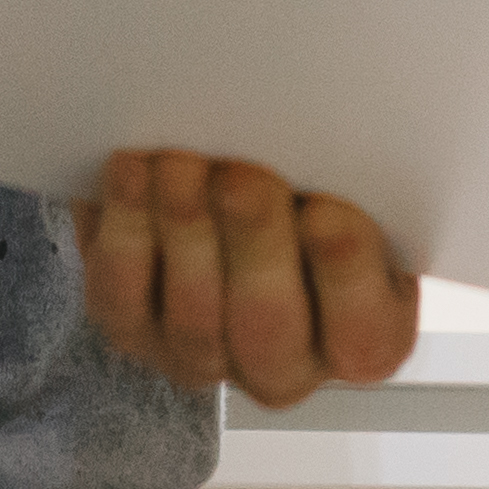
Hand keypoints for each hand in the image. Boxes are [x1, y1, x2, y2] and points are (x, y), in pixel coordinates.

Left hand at [75, 150, 417, 407]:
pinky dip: (125, 228)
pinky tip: (133, 168)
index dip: (345, 274)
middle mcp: (283, 365)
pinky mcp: (134, 329)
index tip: (327, 207)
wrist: (236, 185)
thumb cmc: (318, 183)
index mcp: (366, 333)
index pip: (364, 330)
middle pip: (269, 329)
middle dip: (254, 243)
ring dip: (185, 228)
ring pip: (192, 318)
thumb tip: (349, 123)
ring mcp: (203, 355)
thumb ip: (358, 171)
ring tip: (181, 160)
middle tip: (242, 175)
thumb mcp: (360, 181)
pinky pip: (122, 296)